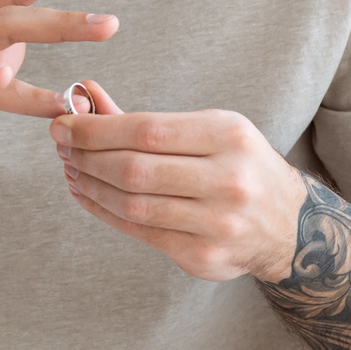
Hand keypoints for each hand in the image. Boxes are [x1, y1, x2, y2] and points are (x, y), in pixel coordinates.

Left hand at [52, 83, 306, 281]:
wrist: (290, 225)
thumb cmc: (236, 165)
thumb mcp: (206, 129)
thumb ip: (142, 117)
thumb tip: (82, 93)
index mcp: (229, 136)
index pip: (147, 131)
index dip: (96, 129)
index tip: (63, 124)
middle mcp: (228, 180)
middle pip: (135, 169)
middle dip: (87, 156)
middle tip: (60, 146)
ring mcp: (218, 223)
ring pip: (133, 204)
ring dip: (90, 185)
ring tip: (71, 169)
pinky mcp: (203, 256)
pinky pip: (139, 232)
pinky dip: (104, 211)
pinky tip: (87, 194)